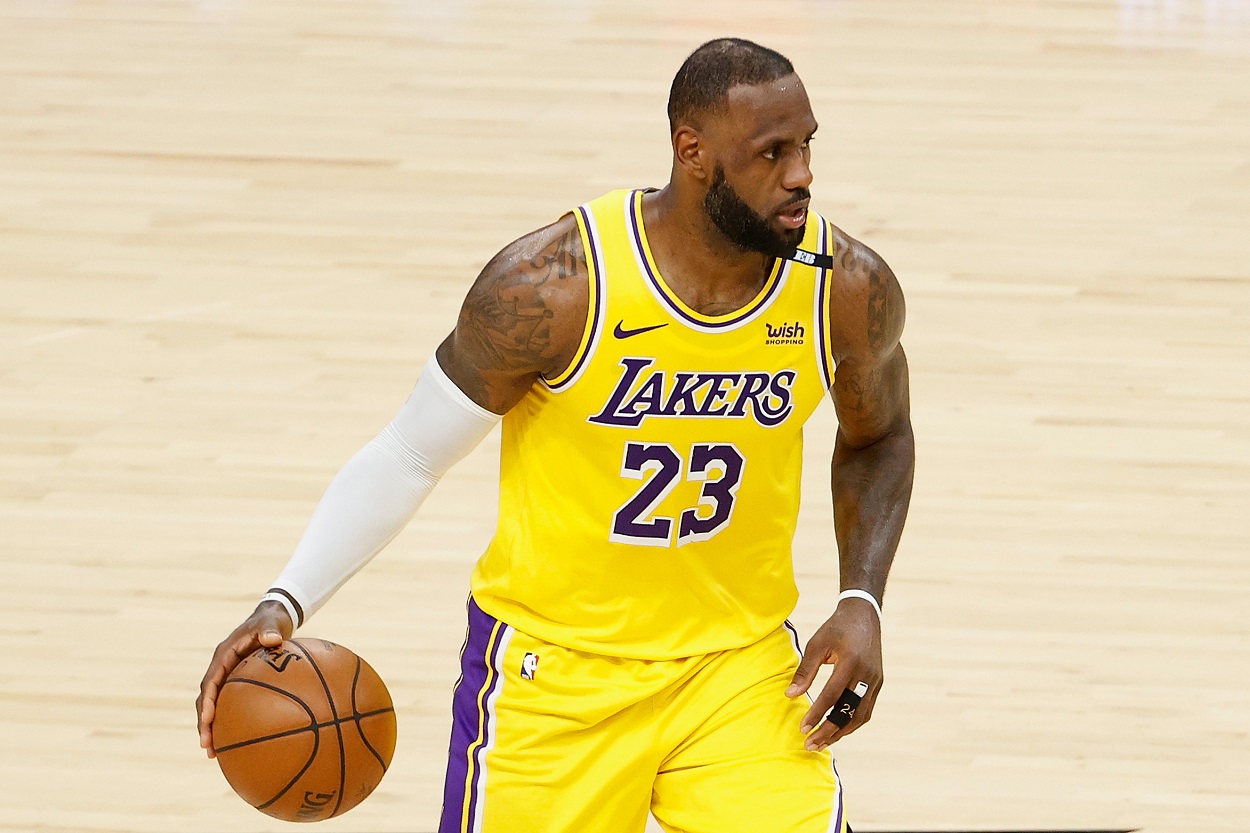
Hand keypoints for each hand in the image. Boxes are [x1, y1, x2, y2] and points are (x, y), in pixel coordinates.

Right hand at [196, 600, 292, 757]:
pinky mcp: (236, 683)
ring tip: (214, 753)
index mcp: (224, 656)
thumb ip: (270, 630)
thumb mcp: (271, 623)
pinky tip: (238, 741)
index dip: (206, 701)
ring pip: (214, 705)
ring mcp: (227, 676)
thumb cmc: (272, 621)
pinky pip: (230, 704)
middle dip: (204, 723)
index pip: (210, 681)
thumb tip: (273, 639)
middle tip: (207, 746)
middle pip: (205, 699)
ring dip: (211, 728)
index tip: (207, 719)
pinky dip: (230, 722)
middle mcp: (221, 668)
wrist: (273, 618)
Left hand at [785, 597, 882, 750]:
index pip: (832, 696)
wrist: (864, 616)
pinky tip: (837, 730)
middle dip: (829, 731)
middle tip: (810, 744)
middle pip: (849, 712)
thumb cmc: (836, 628)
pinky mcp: (878, 683)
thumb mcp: (816, 644)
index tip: (803, 729)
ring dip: (841, 732)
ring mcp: (875, 681)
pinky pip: (866, 710)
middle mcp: (867, 675)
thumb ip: (805, 671)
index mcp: (851, 662)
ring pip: (860, 715)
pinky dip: (851, 723)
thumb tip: (791, 695)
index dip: (817, 714)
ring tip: (822, 742)